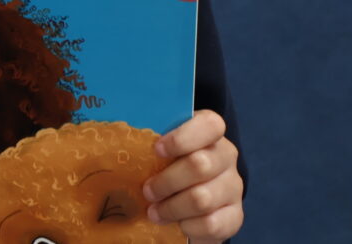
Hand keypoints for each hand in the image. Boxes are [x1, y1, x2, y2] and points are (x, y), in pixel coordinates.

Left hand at [143, 110, 243, 243]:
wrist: (196, 200)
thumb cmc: (172, 166)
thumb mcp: (164, 149)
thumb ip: (152, 141)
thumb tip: (115, 138)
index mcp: (211, 132)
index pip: (210, 125)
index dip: (182, 137)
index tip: (157, 149)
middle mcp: (226, 156)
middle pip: (199, 165)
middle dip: (166, 181)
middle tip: (148, 191)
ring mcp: (233, 186)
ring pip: (202, 199)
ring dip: (172, 208)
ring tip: (154, 212)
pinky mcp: (236, 215)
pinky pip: (211, 224)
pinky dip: (188, 227)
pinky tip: (178, 225)